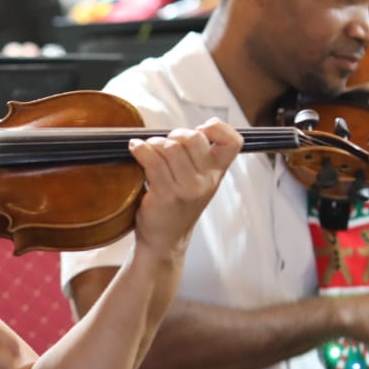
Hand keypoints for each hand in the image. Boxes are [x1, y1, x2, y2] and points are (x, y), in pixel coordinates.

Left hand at [131, 118, 242, 257]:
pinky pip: (152, 159)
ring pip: (171, 147)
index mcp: (217, 174)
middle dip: (174, 135)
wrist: (164, 240)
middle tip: (165, 144)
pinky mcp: (166, 195)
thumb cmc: (177, 205)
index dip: (218, 128)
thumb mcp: (197, 182)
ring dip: (153, 143)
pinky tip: (135, 149)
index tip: (201, 130)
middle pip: (194, 137)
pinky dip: (140, 149)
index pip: (233, 142)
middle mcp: (207, 181)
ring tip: (147, 149)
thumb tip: (180, 131)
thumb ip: (197, 157)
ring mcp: (188, 189)